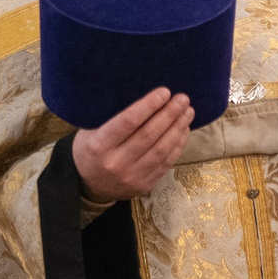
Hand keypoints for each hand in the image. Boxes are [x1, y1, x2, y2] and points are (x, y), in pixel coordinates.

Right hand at [73, 87, 194, 202]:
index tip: (164, 92)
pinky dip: (178, 145)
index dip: (148, 106)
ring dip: (177, 128)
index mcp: (99, 145)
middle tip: (183, 98)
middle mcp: (115, 162)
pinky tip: (184, 130)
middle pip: (149, 135)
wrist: (89, 186)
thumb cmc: (90, 150)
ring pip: (161, 150)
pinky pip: (166, 163)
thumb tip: (141, 94)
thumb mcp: (89, 132)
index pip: (128, 122)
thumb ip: (110, 117)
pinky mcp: (144, 185)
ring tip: (188, 112)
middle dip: (169, 114)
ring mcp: (131, 176)